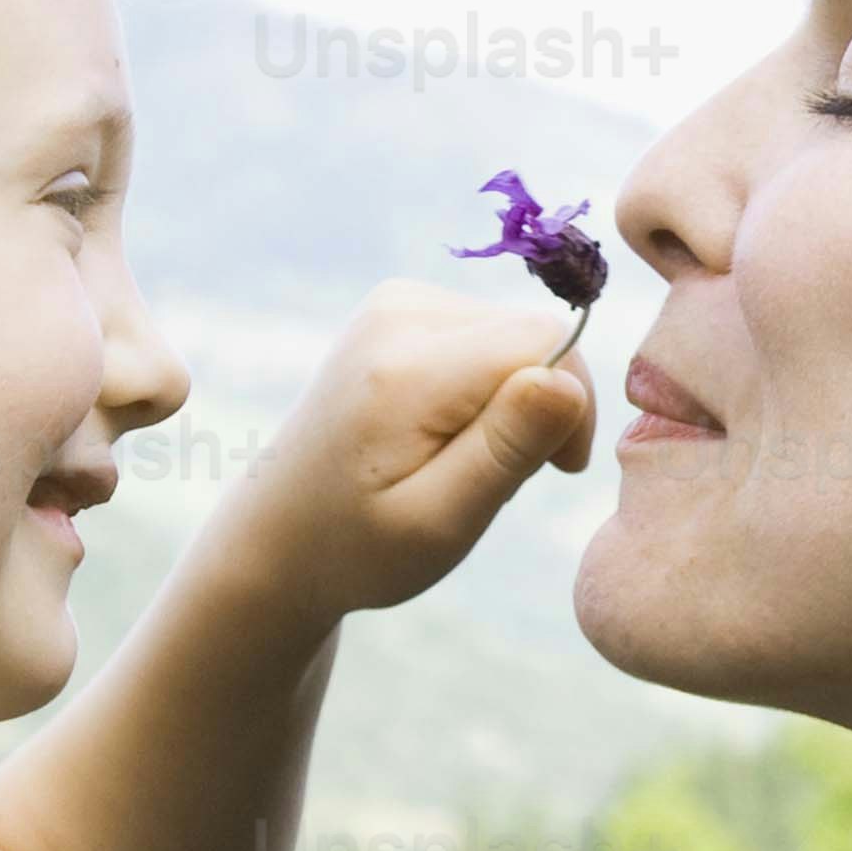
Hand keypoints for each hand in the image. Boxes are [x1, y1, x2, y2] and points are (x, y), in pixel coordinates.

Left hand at [213, 286, 596, 631]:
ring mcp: (394, 302)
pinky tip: (447, 432)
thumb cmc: (361, 548)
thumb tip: (566, 378)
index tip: (553, 470)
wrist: (279, 534)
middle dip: (539, 407)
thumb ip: (506, 449)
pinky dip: (486, 385)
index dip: (572, 407)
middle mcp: (398, 313)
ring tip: (462, 461)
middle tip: (492, 478)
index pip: (545, 342)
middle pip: (532, 334)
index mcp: (407, 370)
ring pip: (514, 334)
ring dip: (512, 400)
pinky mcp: (398, 305)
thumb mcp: (440, 522)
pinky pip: (486, 332)